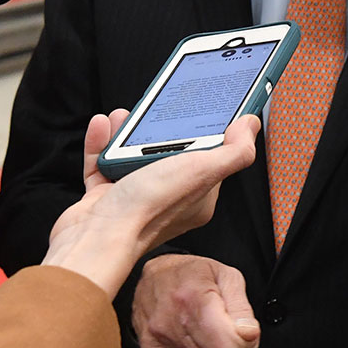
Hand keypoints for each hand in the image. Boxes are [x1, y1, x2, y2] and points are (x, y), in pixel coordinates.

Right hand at [45, 113, 258, 297]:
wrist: (96, 239)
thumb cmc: (148, 210)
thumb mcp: (202, 172)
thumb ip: (234, 151)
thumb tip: (251, 127)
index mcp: (196, 196)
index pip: (208, 158)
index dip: (205, 133)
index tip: (201, 108)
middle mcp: (166, 198)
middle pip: (167, 153)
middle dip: (159, 128)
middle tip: (156, 108)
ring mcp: (134, 198)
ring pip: (132, 156)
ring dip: (127, 132)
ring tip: (125, 115)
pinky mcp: (104, 197)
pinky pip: (104, 163)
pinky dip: (102, 143)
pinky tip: (102, 125)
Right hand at [132, 254, 259, 347]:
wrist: (153, 279)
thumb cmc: (191, 275)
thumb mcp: (227, 276)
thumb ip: (242, 307)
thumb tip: (249, 334)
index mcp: (192, 300)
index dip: (245, 343)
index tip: (244, 331)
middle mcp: (169, 326)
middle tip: (224, 329)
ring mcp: (156, 347)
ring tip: (207, 333)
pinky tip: (192, 344)